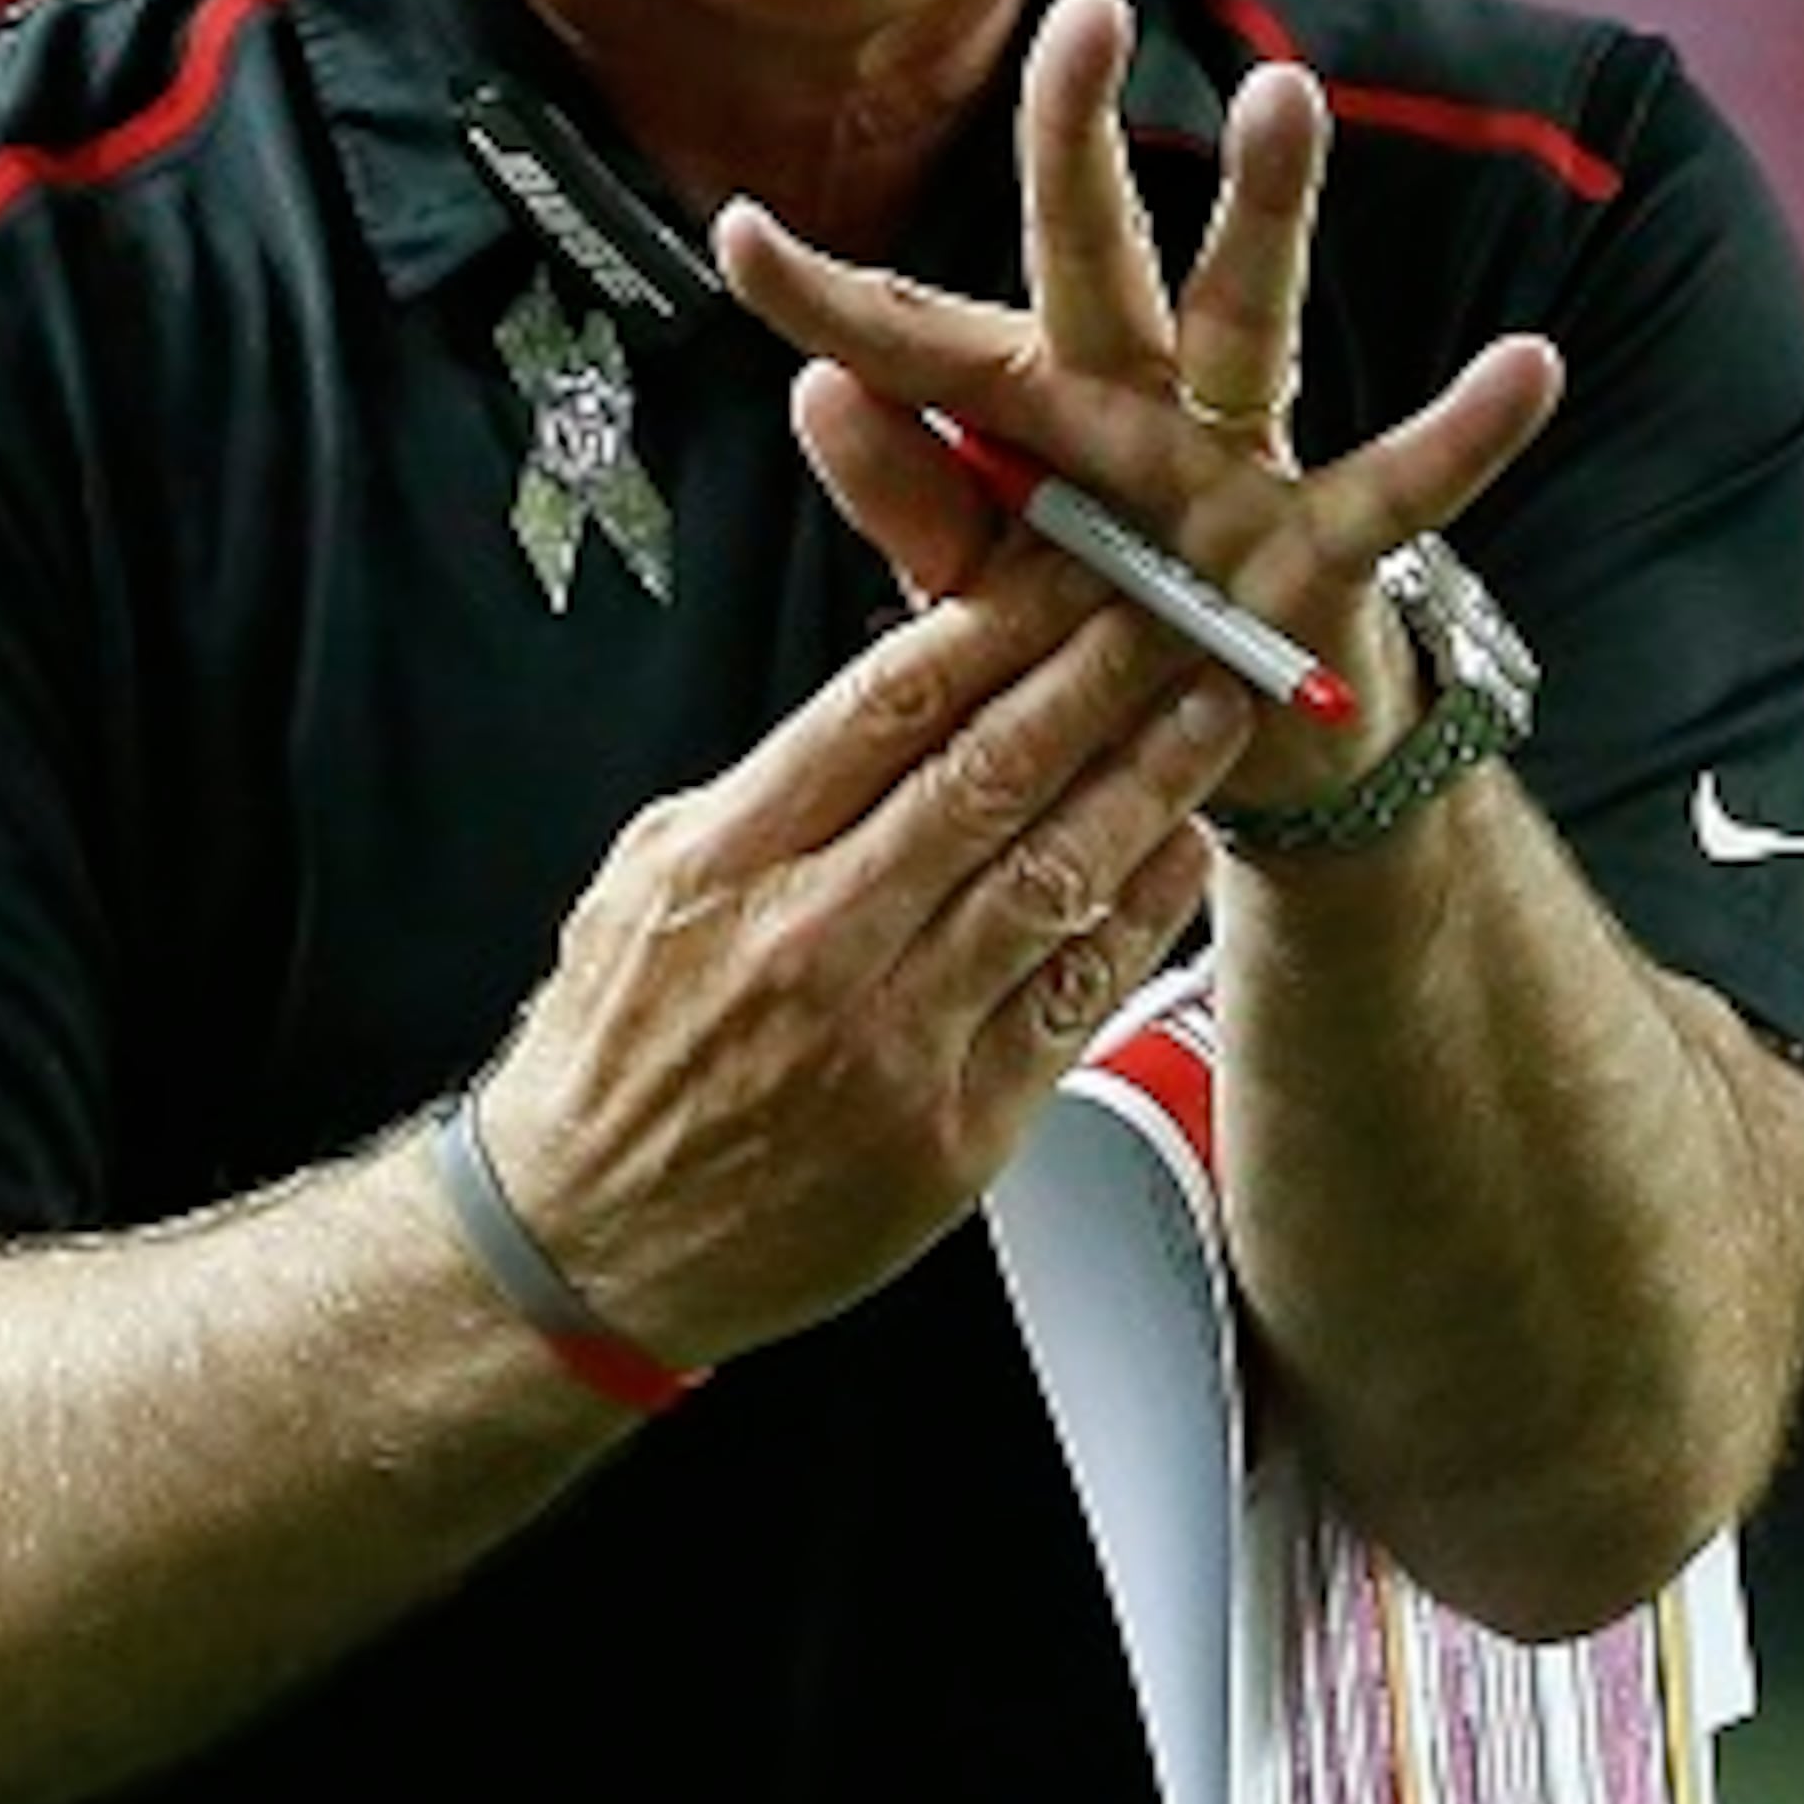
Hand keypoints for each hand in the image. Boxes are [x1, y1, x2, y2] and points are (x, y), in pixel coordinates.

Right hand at [471, 525, 1263, 1376]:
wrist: (589, 1246)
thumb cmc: (617, 1061)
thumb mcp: (646, 885)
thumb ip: (769, 793)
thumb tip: (892, 697)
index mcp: (726, 861)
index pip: (890, 702)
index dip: (1004, 614)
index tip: (1074, 557)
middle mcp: (811, 941)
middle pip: (990, 768)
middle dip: (1102, 668)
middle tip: (1180, 603)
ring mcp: (889, 1041)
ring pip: (1052, 873)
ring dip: (1149, 775)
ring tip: (1213, 704)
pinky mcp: (951, 1132)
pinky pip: (1071, 997)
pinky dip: (1139, 914)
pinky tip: (1182, 849)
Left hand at [711, 0, 1561, 821]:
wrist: (1234, 768)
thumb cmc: (1095, 654)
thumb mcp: (978, 598)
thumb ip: (910, 507)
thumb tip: (816, 391)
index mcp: (1031, 426)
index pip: (914, 346)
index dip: (827, 298)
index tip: (734, 234)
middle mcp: (1134, 411)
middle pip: (1097, 262)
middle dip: (1077, 144)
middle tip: (1084, 14)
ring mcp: (1238, 465)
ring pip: (1251, 319)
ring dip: (1268, 212)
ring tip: (1289, 98)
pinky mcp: (1329, 546)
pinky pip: (1401, 484)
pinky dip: (1466, 432)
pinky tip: (1528, 369)